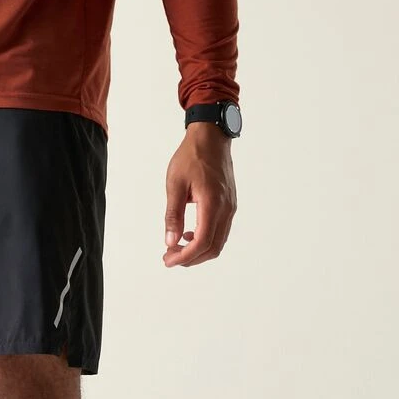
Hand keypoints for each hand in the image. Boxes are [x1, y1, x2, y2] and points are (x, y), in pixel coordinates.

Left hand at [163, 124, 235, 266]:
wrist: (211, 139)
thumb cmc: (192, 157)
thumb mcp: (175, 184)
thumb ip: (173, 215)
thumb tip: (170, 241)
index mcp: (212, 204)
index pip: (202, 242)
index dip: (185, 256)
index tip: (168, 260)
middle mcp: (226, 209)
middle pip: (213, 248)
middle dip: (191, 258)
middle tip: (170, 257)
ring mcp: (230, 208)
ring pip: (218, 242)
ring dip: (198, 251)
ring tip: (177, 248)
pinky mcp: (229, 205)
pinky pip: (220, 231)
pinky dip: (206, 240)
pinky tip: (189, 235)